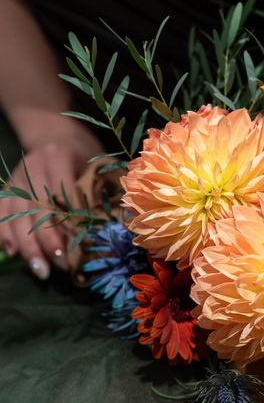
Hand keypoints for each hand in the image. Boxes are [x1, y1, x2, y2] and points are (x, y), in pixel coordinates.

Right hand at [0, 125, 102, 278]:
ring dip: (28, 246)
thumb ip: (101, 189)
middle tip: (61, 265)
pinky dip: (5, 233)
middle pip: (36, 210)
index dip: (70, 222)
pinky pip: (1, 212)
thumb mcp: (98, 163)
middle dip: (48, 241)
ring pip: (16, 216)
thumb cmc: (85, 153)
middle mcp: (33, 166)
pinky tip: (13, 253)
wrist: (55, 132)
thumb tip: (114, 226)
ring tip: (41, 270)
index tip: (79, 245)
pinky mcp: (8, 187)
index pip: (62, 194)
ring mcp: (17, 178)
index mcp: (58, 156)